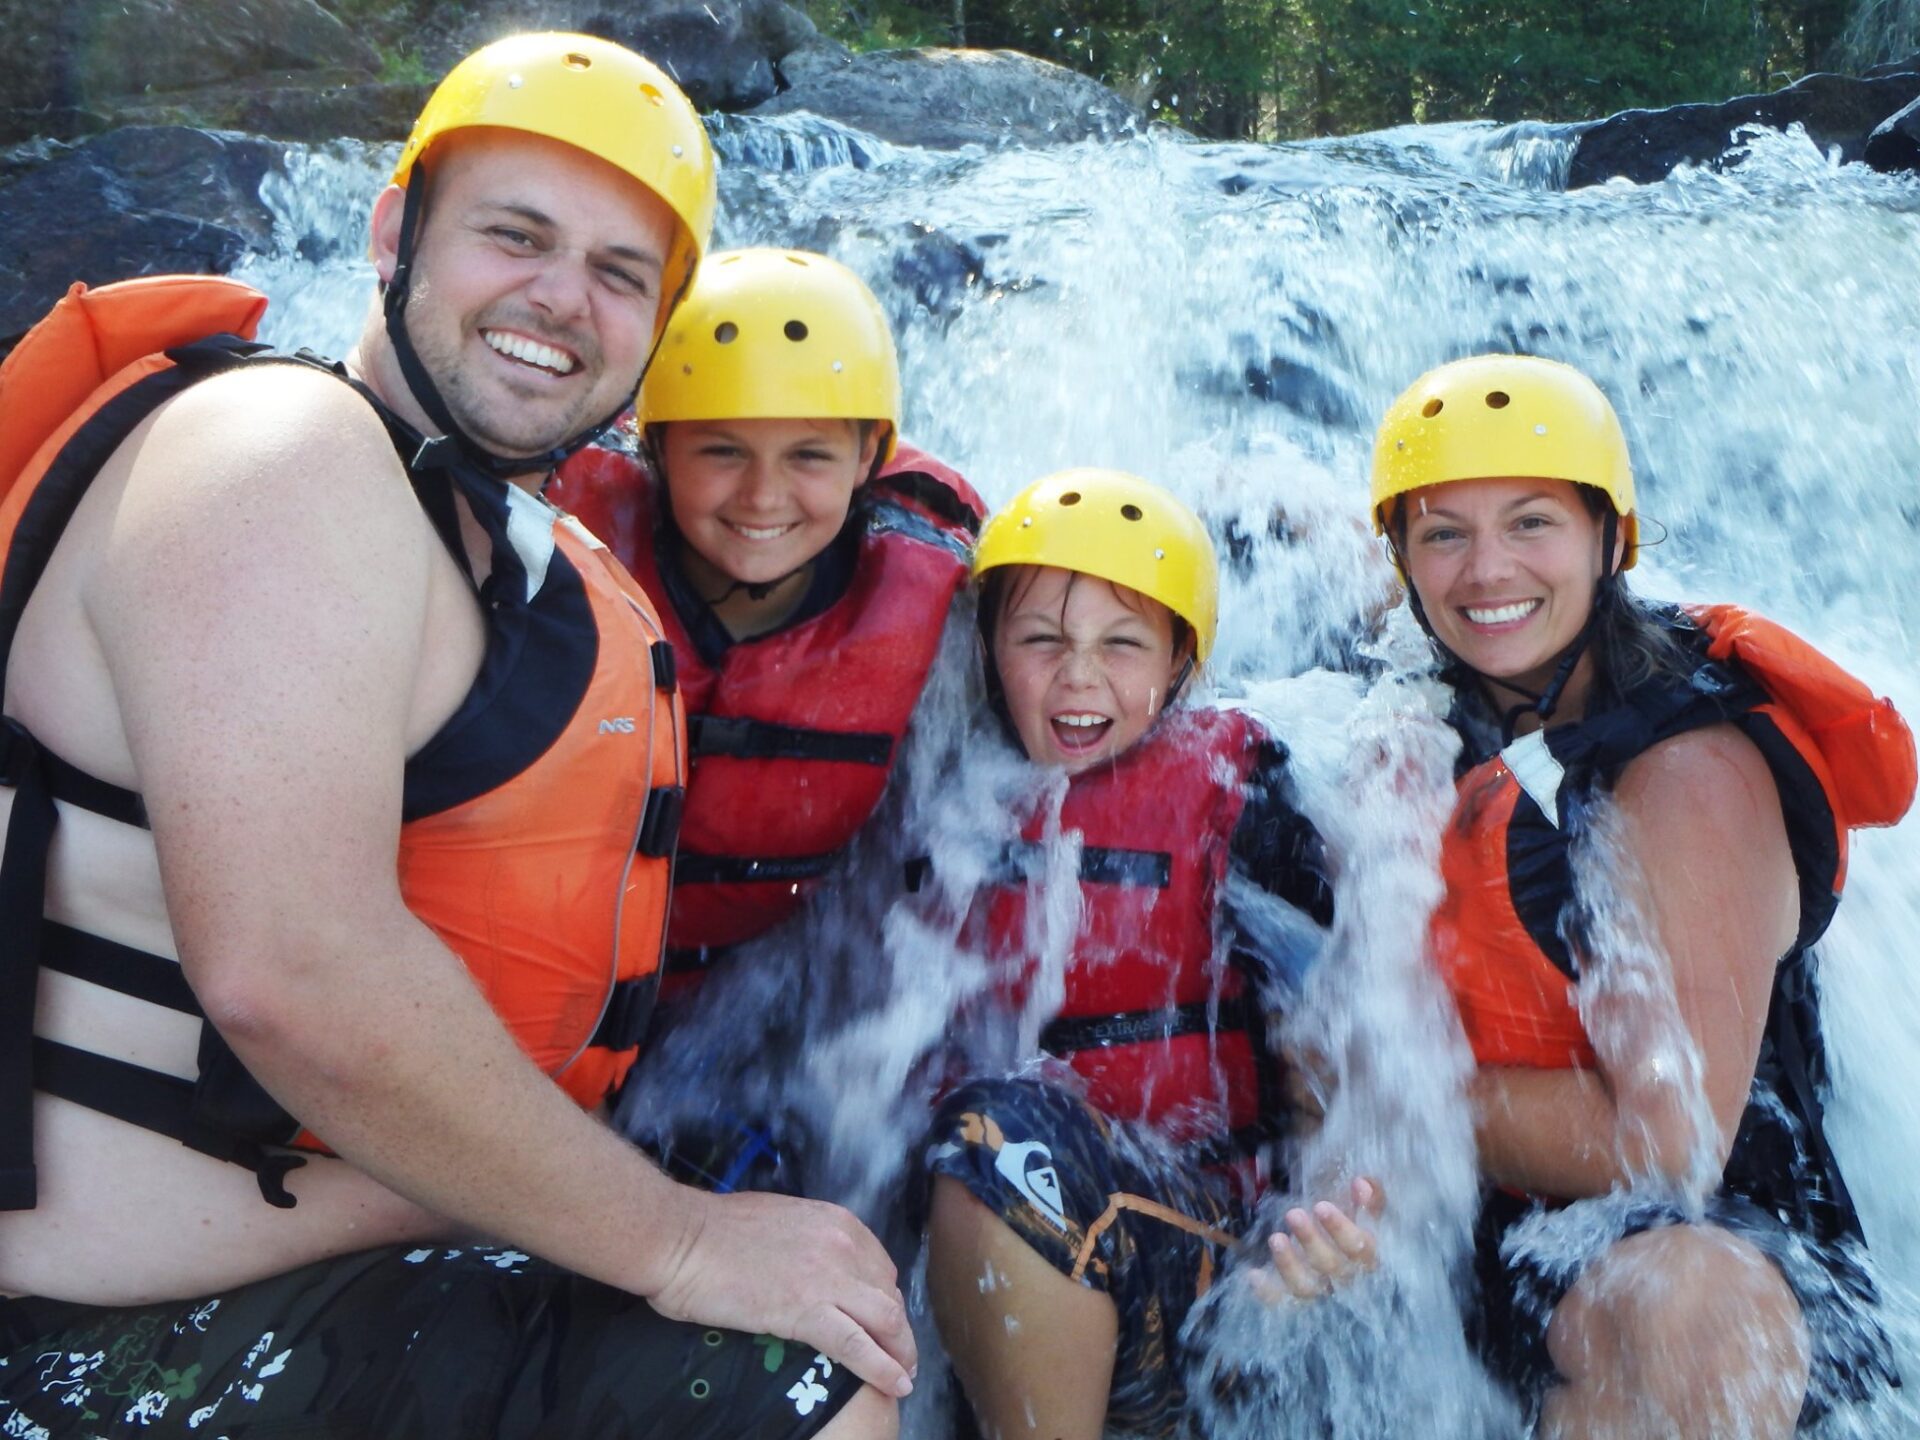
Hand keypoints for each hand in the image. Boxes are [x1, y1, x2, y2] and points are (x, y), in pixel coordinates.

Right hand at [647, 1188, 917, 1395]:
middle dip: (898, 1330)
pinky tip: (895, 1385)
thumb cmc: (715, 1231)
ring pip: (886, 1320)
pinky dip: (882, 1369)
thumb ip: (809, 1242)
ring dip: (900, 1352)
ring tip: (903, 1376)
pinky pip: (857, 1344)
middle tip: (901, 1356)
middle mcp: (843, 1246)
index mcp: (837, 1223)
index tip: (882, 1323)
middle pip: (889, 1295)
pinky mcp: (806, 1311)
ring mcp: (828, 1277)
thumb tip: (813, 1264)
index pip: (880, 1269)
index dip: (885, 1300)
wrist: (683, 1239)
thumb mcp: (781, 1222)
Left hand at [1253, 1176, 1384, 1302]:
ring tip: (1275, 1238)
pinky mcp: (1293, 1297)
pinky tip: (1253, 1274)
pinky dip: (1267, 1291)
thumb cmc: (1342, 1223)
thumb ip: (1367, 1197)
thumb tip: (1362, 1183)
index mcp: (1364, 1256)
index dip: (1341, 1229)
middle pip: (1332, 1267)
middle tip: (1293, 1214)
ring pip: (1307, 1288)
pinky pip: (1280, 1301)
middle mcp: (1344, 1278)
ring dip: (1290, 1265)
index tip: (1321, 1206)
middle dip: (1311, 1240)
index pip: (1360, 1248)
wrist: (1323, 1243)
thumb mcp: (1357, 1208)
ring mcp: (1318, 1289)